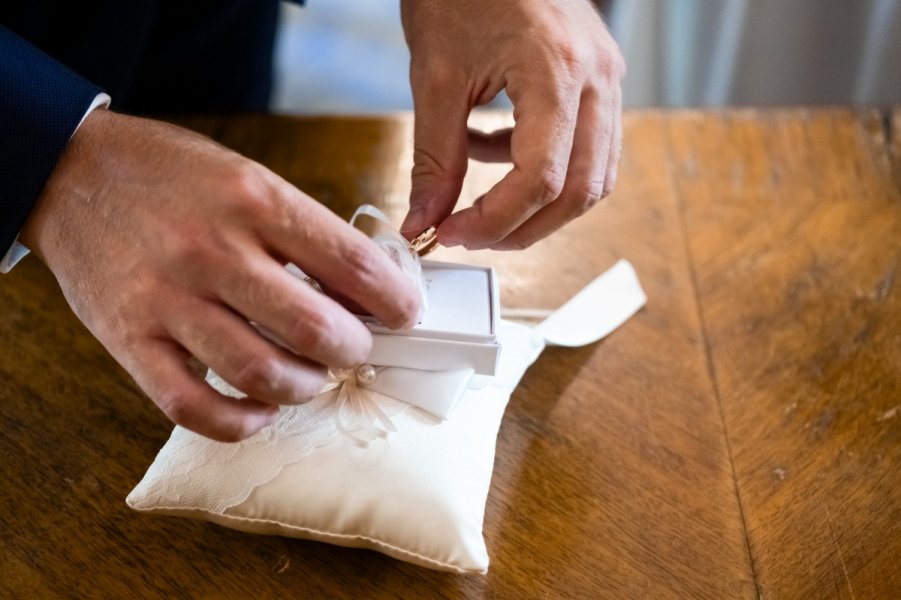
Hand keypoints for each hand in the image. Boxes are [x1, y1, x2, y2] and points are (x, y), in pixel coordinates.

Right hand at [21, 109, 420, 441]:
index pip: (350, 262)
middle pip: (315, 329)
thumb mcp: (247, 177)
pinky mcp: (131, 342)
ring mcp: (168, 301)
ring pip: (263, 374)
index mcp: (253, 201)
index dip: (394, 299)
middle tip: (359, 348)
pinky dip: (242, 421)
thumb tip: (365, 287)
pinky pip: (194, 408)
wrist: (70, 173)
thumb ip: (303, 231)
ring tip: (313, 376)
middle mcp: (213, 252)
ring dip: (307, 387)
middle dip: (356, 350)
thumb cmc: (172, 176)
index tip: (406, 314)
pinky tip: (262, 407)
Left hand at [400, 0, 624, 248]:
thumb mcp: (435, 77)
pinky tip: (495, 150)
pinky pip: (587, 147)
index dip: (495, 221)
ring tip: (483, 199)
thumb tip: (424, 220)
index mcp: (557, 71)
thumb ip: (434, 158)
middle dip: (524, 227)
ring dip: (539, 203)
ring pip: (593, 175)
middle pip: (581, 190)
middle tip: (473, 235)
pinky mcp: (598, 78)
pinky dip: (544, 166)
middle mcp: (597, 78)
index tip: (452, 234)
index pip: (541, 179)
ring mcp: (606, 77)